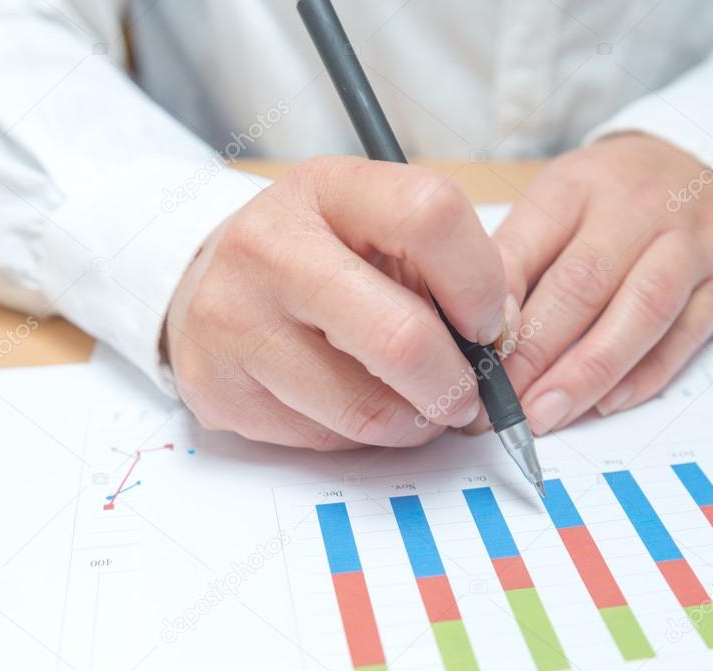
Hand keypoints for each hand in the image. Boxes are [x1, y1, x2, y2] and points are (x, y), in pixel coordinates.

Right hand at [165, 156, 515, 449]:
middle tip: (466, 395)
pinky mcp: (219, 388)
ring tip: (412, 403)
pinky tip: (352, 405)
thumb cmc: (317, 261)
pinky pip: (326, 438)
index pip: (430, 214)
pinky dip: (361, 436)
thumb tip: (504, 340)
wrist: (208, 288)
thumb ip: (449, 274)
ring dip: (415, 422)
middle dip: (455, 384)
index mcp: (326, 189)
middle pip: (401, 338)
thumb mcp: (378, 235)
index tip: (485, 321)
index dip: (479, 281)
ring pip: (367, 410)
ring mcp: (234, 321)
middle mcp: (269, 248)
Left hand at [488, 133, 712, 434]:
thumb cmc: (607, 200)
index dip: (497, 311)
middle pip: (582, 285)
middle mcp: (635, 209)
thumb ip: (515, 261)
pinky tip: (604, 405)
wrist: (700, 168)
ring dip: (587, 373)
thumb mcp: (552, 204)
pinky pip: (683, 337)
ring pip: (640, 311)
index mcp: (575, 186)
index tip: (472, 361)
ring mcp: (687, 244)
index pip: (528, 248)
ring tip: (545, 414)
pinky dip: (642, 377)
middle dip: (535, 355)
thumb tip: (470, 337)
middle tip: (499, 406)